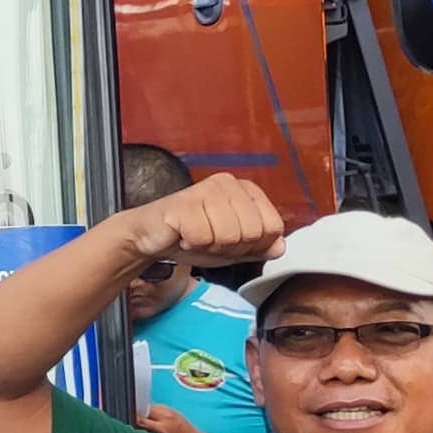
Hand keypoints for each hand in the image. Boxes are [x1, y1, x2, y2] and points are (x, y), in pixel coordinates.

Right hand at [113, 171, 283, 278]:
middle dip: (230, 247)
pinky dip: (190, 244)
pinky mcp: (186, 201)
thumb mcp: (233, 248)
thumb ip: (259, 247)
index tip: (229, 239)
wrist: (151, 238)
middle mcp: (229, 183)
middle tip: (208, 238)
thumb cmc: (191, 237)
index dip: (252, 245)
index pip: (273, 228)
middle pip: (253, 233)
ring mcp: (207, 189)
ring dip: (209, 246)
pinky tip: (181, 234)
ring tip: (194, 236)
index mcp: (246, 190)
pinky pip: (203, 237)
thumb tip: (281, 246)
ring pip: (230, 236)